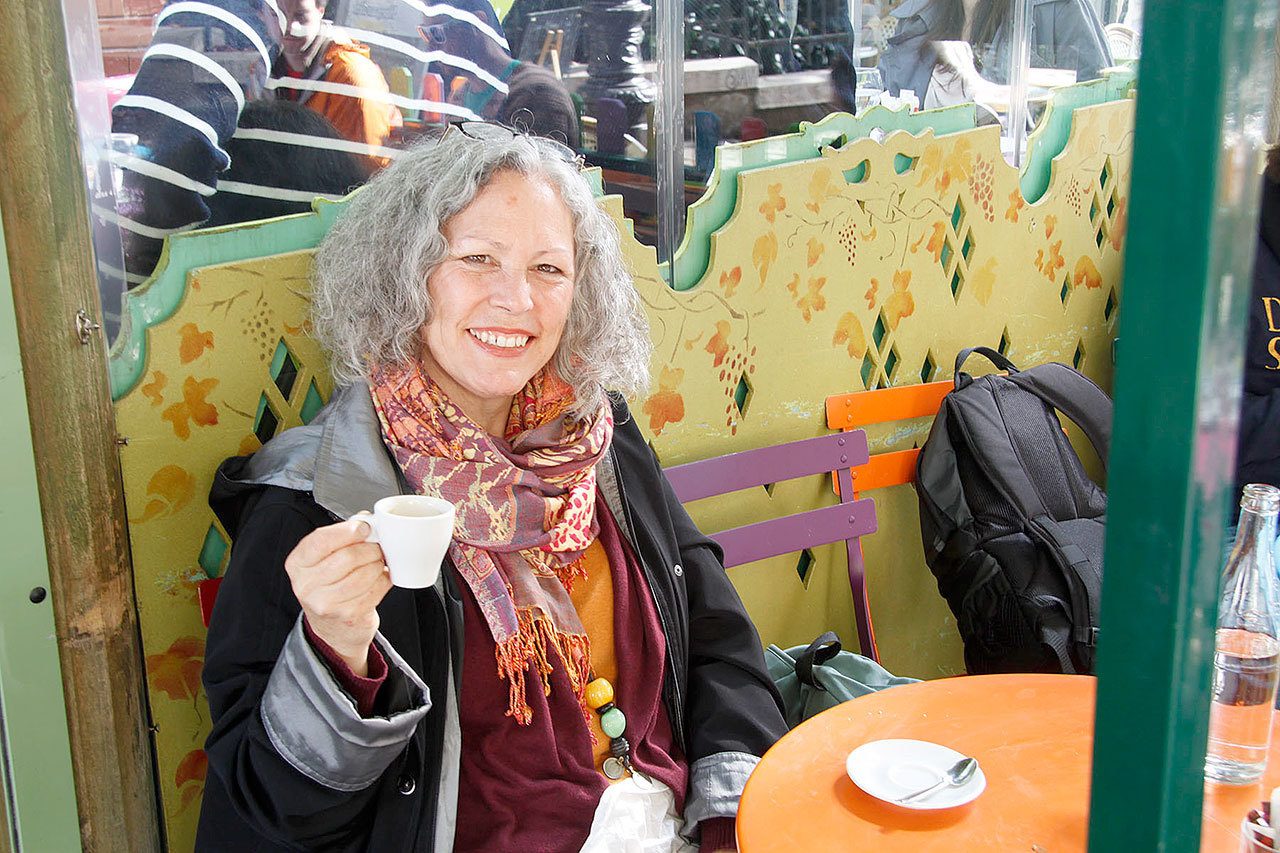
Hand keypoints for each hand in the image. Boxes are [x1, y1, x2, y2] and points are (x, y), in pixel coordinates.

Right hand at [284, 517, 391, 675]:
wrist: (332, 627)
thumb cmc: (329, 585)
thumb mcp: (324, 559)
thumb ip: (341, 536)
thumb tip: (366, 519)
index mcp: (298, 564)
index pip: (320, 541)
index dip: (347, 531)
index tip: (364, 528)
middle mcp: (307, 586)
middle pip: (347, 557)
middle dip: (369, 548)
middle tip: (377, 546)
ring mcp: (326, 604)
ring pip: (364, 574)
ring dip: (378, 564)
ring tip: (378, 562)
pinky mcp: (347, 615)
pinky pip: (375, 590)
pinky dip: (383, 580)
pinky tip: (379, 578)